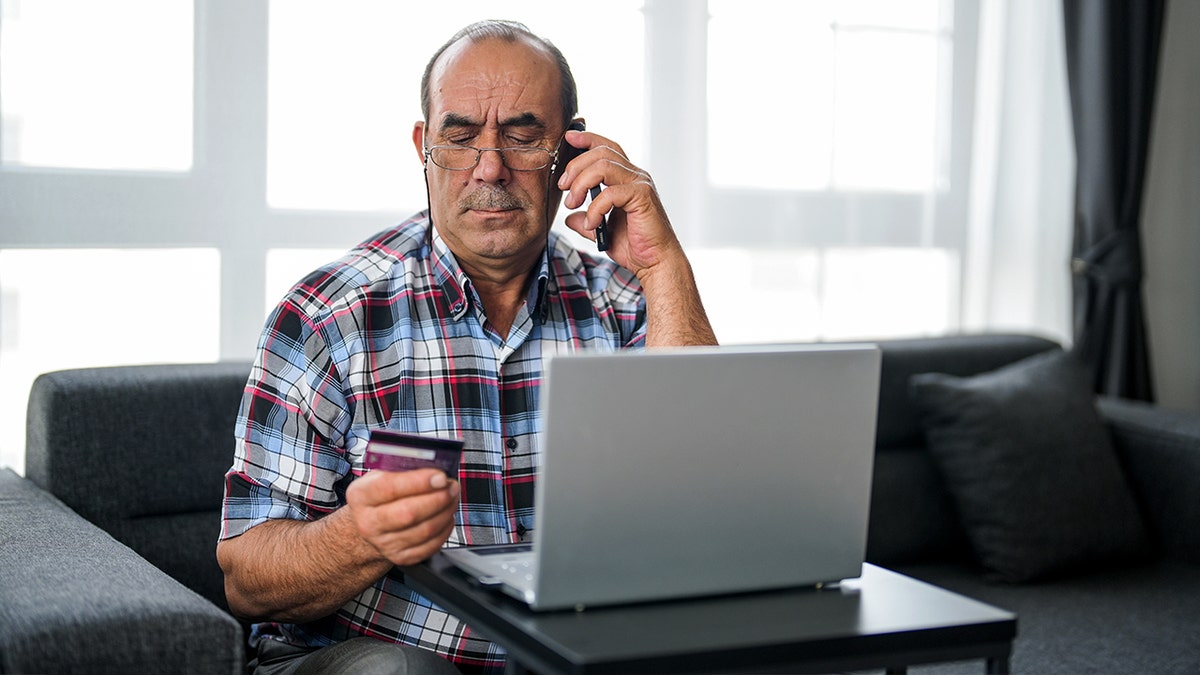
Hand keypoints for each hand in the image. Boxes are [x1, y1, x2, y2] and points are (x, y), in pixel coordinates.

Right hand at [345, 468, 459, 565]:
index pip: (390, 488)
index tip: (440, 476)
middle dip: (438, 498)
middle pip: (409, 513)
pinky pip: (431, 545)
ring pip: (424, 530)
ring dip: (446, 511)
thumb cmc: (380, 495)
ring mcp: (384, 543)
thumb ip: (402, 468)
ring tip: (452, 497)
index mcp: (361, 496)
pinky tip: (446, 515)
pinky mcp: (401, 557)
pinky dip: (445, 528)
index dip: (419, 482)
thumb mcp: (381, 475)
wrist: (369, 525)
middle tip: (452, 486)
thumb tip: (433, 463)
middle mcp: (368, 523)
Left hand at [556, 129, 686, 278]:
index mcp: (627, 178)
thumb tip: (570, 217)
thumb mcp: (602, 231)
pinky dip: (595, 208)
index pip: (606, 147)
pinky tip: (591, 224)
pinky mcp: (642, 197)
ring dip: (580, 183)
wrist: (655, 263)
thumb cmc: (635, 247)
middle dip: (575, 166)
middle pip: (600, 152)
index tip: (568, 137)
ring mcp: (640, 184)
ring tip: (572, 204)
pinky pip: (610, 192)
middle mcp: (635, 176)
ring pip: (603, 166)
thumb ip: (586, 220)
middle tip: (563, 187)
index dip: (587, 138)